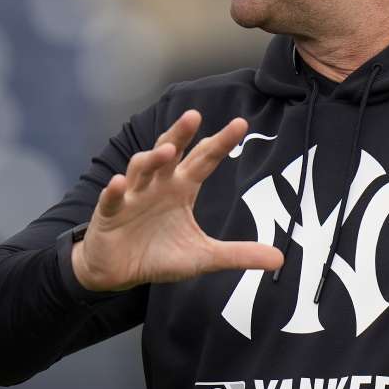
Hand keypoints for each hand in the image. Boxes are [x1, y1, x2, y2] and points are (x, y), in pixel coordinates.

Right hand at [71, 110, 283, 290]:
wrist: (118, 272)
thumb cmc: (159, 254)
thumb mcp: (203, 256)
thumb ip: (238, 253)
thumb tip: (280, 258)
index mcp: (182, 188)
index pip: (204, 159)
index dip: (220, 142)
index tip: (241, 123)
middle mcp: (158, 184)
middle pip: (170, 151)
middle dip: (181, 134)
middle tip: (194, 116)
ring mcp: (132, 196)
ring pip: (141, 169)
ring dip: (152, 158)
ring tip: (167, 151)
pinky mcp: (109, 214)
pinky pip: (112, 199)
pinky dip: (115, 191)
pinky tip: (120, 183)